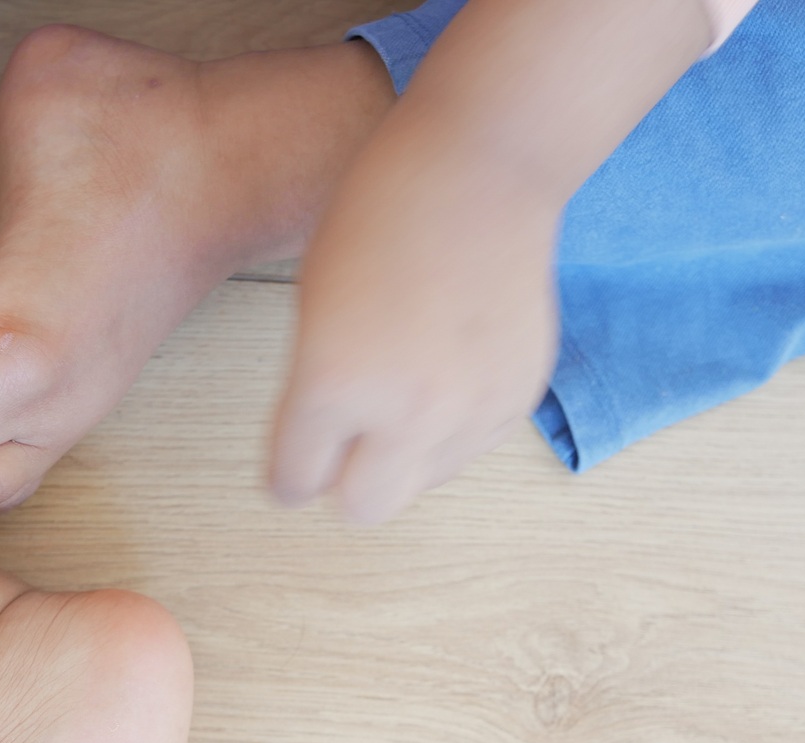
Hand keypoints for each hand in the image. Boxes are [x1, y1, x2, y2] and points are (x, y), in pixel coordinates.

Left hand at [269, 139, 559, 523]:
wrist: (480, 171)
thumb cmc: (382, 214)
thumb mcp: (311, 303)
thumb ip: (313, 388)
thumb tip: (323, 448)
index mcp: (334, 385)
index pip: (295, 481)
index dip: (288, 472)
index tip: (293, 464)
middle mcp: (405, 413)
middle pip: (362, 509)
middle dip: (345, 482)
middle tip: (344, 445)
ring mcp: (469, 412)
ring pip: (421, 483)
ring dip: (403, 454)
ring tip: (403, 386)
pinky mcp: (515, 401)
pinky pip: (470, 449)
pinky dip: (452, 428)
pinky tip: (446, 368)